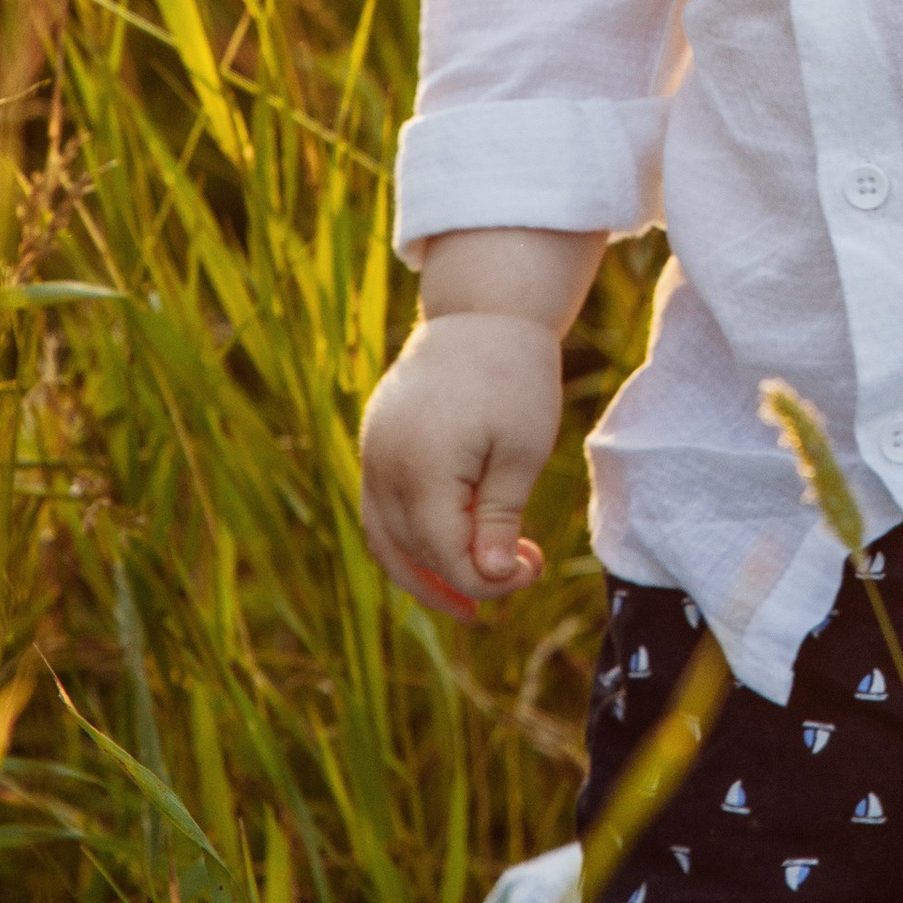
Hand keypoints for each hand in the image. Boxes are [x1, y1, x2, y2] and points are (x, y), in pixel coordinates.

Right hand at [360, 312, 562, 618]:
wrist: (482, 310)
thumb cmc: (513, 376)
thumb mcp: (522, 450)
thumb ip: (500, 519)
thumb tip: (491, 579)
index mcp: (422, 469)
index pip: (444, 554)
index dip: (485, 579)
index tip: (531, 571)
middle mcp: (383, 465)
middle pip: (407, 553)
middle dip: (456, 581)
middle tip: (506, 590)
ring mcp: (371, 452)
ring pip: (383, 537)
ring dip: (422, 571)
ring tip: (469, 593)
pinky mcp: (374, 442)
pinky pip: (380, 507)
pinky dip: (409, 536)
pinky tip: (447, 546)